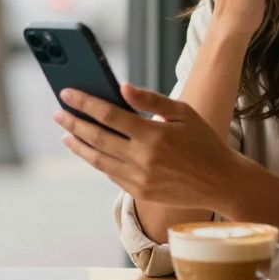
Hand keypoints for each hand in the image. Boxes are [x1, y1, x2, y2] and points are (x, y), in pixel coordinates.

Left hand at [53, 83, 241, 209]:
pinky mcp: (140, 192)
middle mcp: (143, 159)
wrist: (221, 182)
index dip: (84, 103)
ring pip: (98, 160)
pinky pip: (111, 174)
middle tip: (57, 113)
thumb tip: (122, 87)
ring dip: (79, 146)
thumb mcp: (183, 113)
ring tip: (65, 134)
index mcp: (153, 135)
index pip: (108, 115)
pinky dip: (97, 161)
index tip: (66, 93)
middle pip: (97, 138)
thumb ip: (151, 100)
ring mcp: (139, 179)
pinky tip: (89, 151)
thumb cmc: (203, 142)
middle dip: (73, 123)